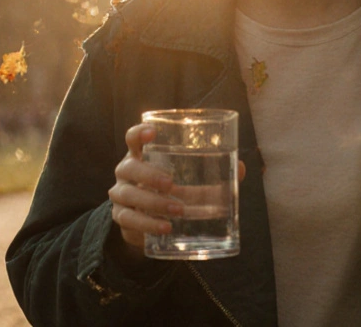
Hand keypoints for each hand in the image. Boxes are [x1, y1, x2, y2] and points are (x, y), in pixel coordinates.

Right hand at [107, 123, 247, 253]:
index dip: (139, 133)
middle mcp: (126, 172)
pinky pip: (128, 220)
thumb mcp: (191, 182)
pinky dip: (147, 224)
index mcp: (143, 156)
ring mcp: (120, 195)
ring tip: (178, 210)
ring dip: (152, 202)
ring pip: (127, 195)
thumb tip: (241, 168)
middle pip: (128, 167)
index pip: (133, 139)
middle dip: (149, 175)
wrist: (151, 224)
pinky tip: (165, 228)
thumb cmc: (173, 193)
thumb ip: (214, 175)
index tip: (152, 132)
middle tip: (171, 184)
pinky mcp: (121, 217)